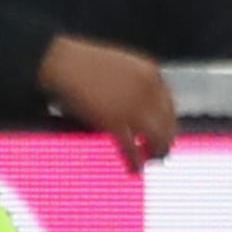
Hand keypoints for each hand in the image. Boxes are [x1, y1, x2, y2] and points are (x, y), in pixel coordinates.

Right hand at [38, 34, 177, 172]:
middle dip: (166, 140)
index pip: (169, 103)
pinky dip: (135, 162)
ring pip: (158, 138)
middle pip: (168, 123)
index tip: (165, 131)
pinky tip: (134, 169)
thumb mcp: (117, 68)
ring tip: (148, 161)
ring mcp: (133, 107)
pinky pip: (132, 149)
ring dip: (156, 152)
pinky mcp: (115, 123)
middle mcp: (148, 90)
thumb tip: (134, 108)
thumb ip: (132, 85)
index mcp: (150, 73)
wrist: (61, 62)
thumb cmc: (81, 64)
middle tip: (160, 152)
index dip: (168, 121)